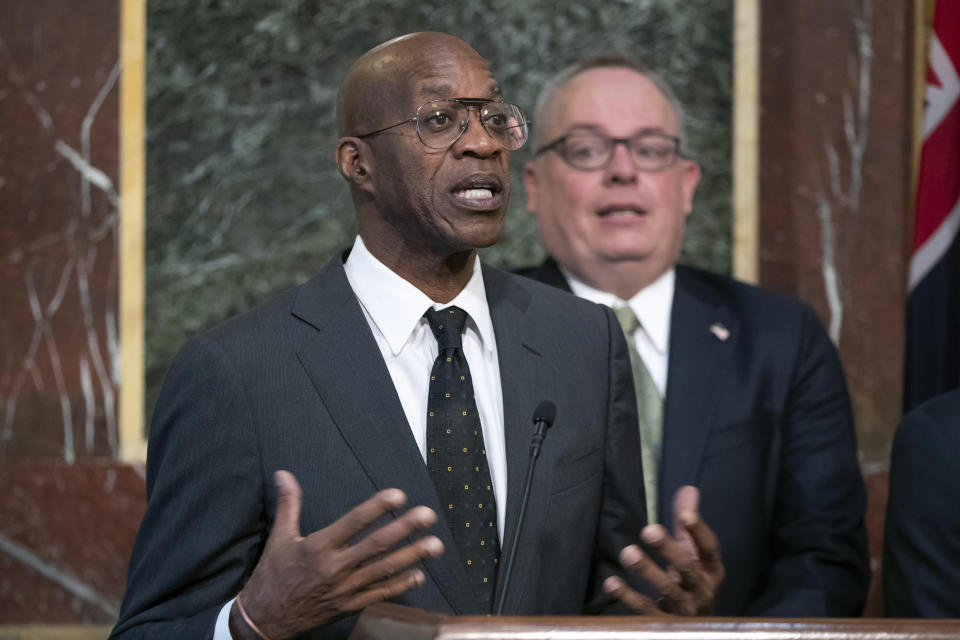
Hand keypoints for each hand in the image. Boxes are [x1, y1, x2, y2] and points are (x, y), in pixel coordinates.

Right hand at [230, 470, 443, 638]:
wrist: (265, 620)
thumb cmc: (272, 576)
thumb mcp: (279, 537)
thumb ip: (289, 504)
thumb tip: (284, 474)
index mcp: (318, 547)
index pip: (354, 523)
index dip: (377, 508)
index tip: (398, 496)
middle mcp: (335, 568)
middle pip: (376, 545)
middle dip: (405, 529)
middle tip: (428, 515)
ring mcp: (345, 589)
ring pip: (384, 570)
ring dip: (412, 556)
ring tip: (435, 544)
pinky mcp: (349, 606)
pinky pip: (379, 594)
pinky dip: (400, 585)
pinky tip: (420, 574)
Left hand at [604, 485, 723, 615]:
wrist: (694, 629)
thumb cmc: (691, 582)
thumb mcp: (693, 554)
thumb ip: (687, 525)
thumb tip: (689, 489)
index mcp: (711, 570)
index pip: (709, 549)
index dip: (699, 532)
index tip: (686, 516)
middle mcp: (702, 590)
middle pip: (688, 568)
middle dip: (669, 549)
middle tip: (648, 530)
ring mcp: (685, 610)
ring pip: (668, 590)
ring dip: (647, 571)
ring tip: (628, 552)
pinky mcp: (666, 624)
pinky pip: (647, 611)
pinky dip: (628, 597)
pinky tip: (612, 582)